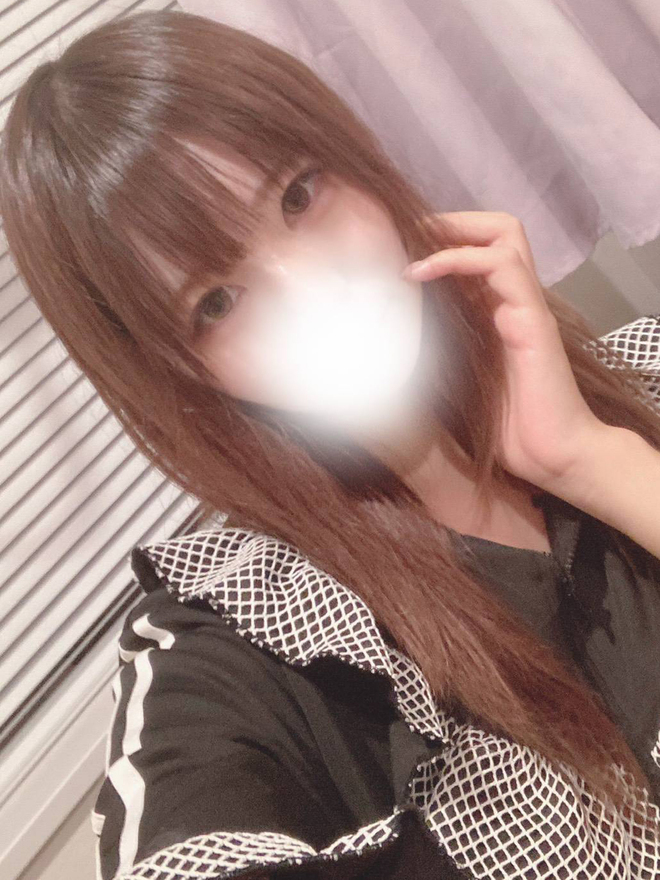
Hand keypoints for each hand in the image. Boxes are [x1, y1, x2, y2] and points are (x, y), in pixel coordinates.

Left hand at [402, 211, 606, 492]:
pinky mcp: (534, 321)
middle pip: (499, 229)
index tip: (399, 248)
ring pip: (504, 235)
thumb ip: (439, 354)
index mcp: (499, 311)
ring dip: (454, 232)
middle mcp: (515, 301)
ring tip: (412, 247)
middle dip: (452, 222)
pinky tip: (424, 272)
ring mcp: (527, 307)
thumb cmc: (508, 428)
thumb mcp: (460, 381)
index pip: (480, 250)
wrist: (554, 456)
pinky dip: (460, 258)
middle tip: (408, 235)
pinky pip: (503, 267)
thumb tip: (385, 346)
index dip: (443, 239)